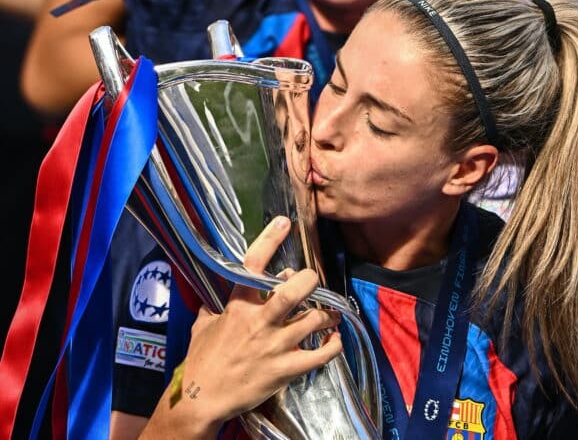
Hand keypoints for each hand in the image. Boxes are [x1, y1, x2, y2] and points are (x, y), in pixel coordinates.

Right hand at [141, 217, 341, 438]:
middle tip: (315, 281)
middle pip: (295, 291)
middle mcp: (259, 321)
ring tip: (332, 314)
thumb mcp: (203, 325)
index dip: (270, 239)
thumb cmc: (201, 360)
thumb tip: (228, 291)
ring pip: (314, 320)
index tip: (285, 222)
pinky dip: (334, 345)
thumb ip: (217, 306)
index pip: (253, 264)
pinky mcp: (286, 370)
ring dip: (329, 315)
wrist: (199, 399)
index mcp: (238, 306)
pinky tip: (335, 340)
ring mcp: (275, 346)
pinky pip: (321, 355)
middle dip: (311, 281)